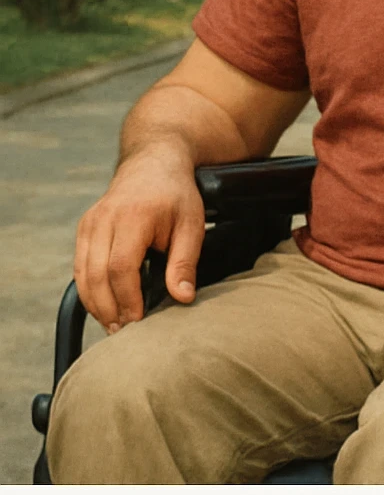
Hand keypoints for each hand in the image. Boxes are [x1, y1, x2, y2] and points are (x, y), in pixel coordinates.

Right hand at [73, 144, 205, 332]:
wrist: (154, 162)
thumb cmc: (176, 195)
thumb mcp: (192, 225)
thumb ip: (185, 262)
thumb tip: (182, 297)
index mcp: (132, 216)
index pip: (120, 267)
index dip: (127, 298)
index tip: (139, 321)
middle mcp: (104, 218)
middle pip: (95, 274)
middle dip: (108, 308)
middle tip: (124, 332)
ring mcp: (90, 222)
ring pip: (83, 273)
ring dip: (96, 303)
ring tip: (114, 325)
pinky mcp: (85, 228)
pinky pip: (80, 266)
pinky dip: (89, 290)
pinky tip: (105, 306)